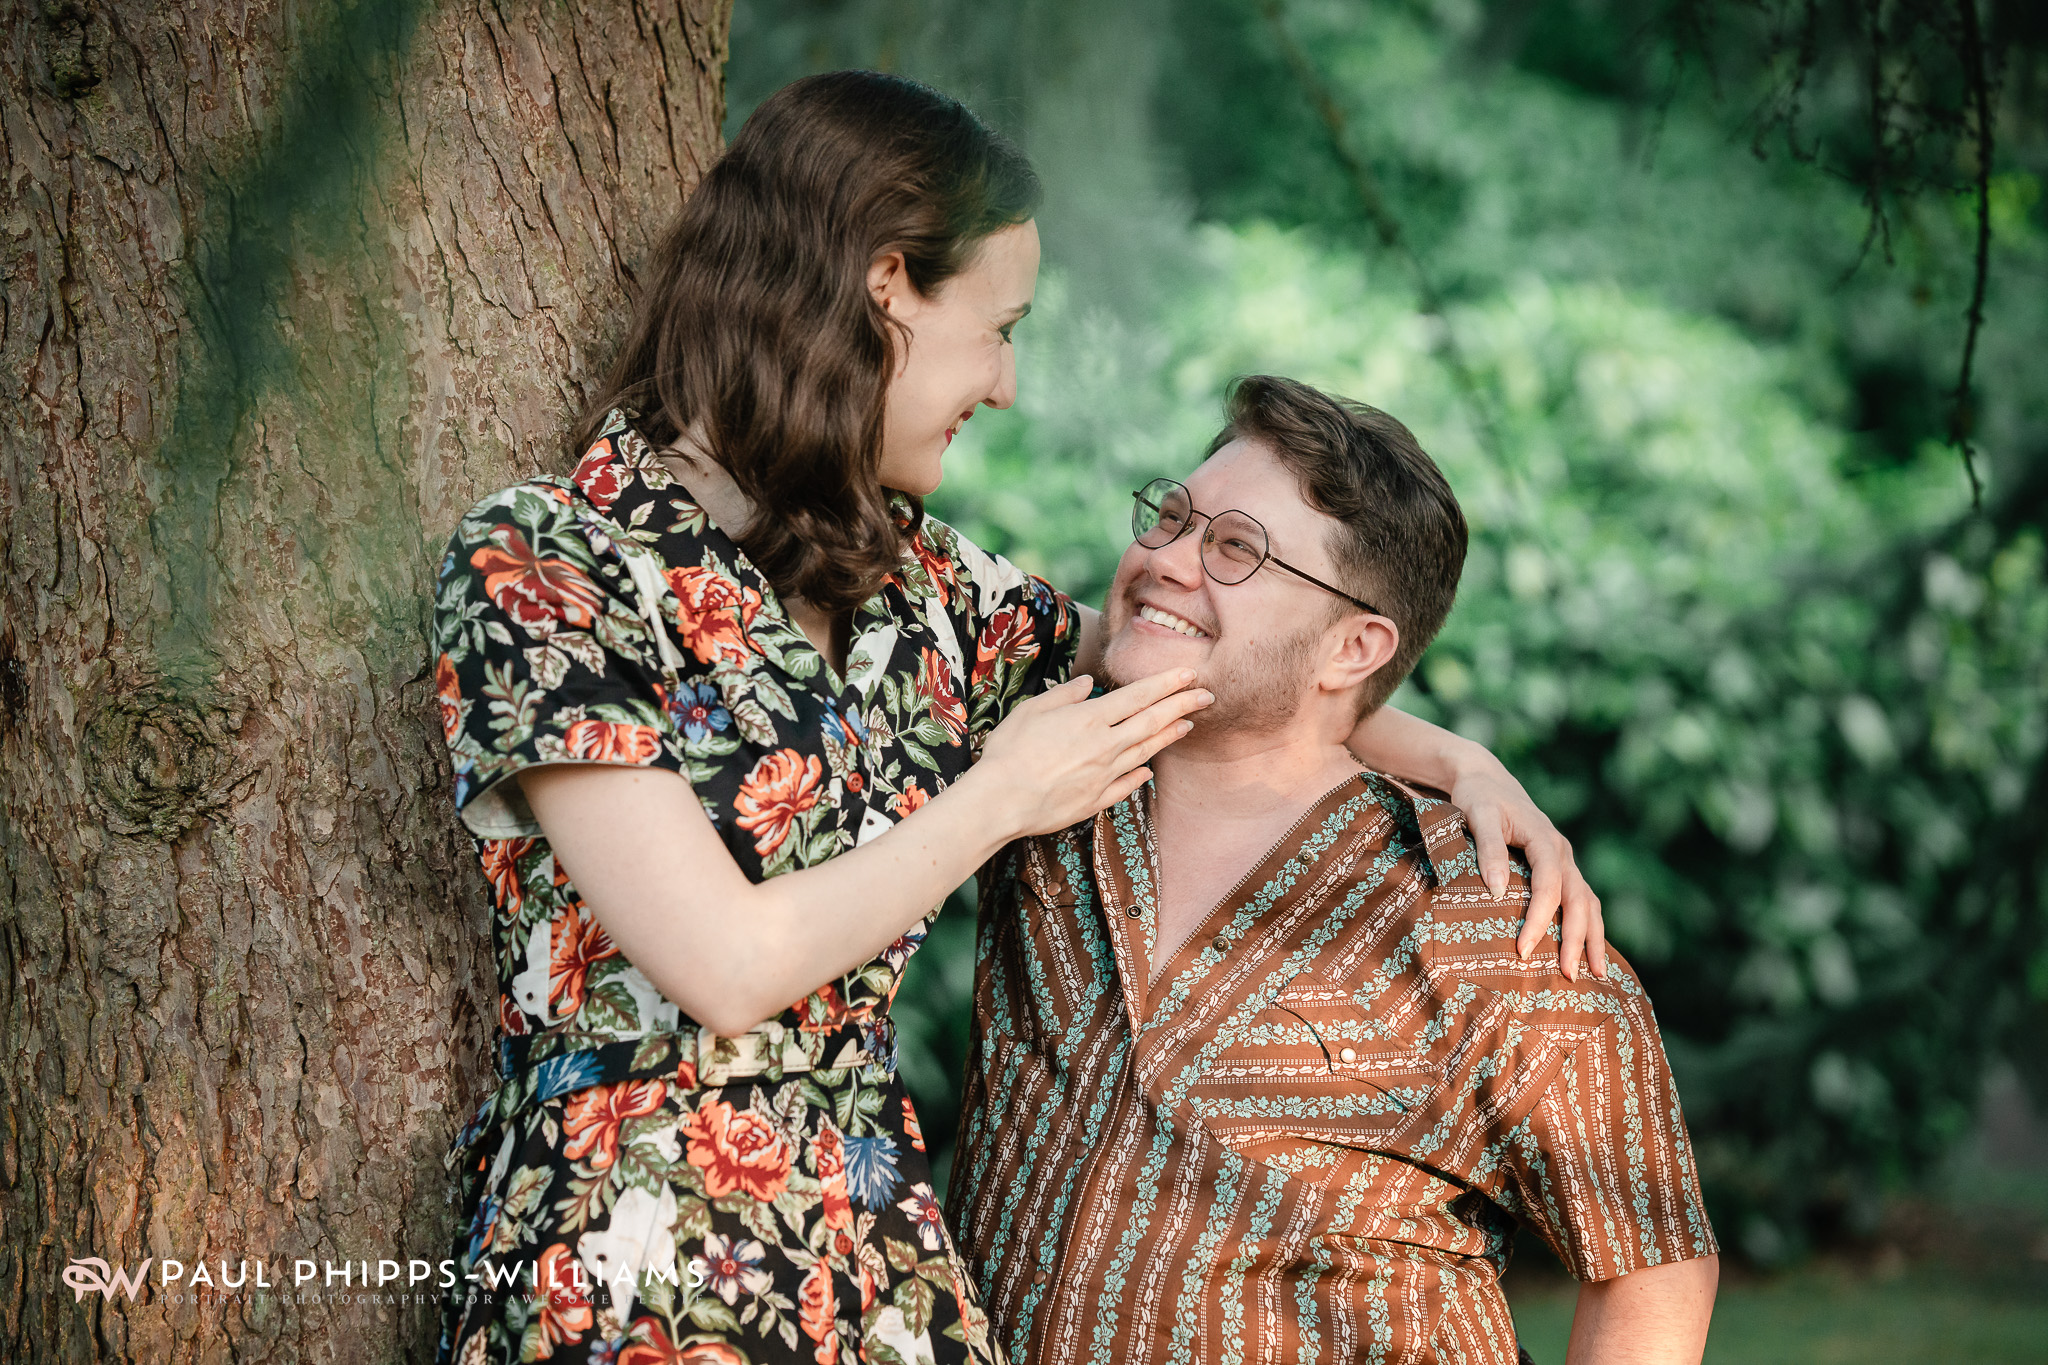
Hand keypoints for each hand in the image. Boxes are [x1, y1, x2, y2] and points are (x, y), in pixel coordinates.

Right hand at [971, 669, 1212, 839]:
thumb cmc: (1009, 752)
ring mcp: (1104, 775)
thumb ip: (1063, 696)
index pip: (1138, 696)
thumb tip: (1087, 685)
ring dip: (1169, 735)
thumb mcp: (1031, 711)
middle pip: (1152, 722)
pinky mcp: (1096, 800)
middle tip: (1206, 695)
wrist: (1002, 801)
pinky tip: (1150, 768)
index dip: (1167, 683)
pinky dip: (1141, 773)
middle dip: (1182, 705)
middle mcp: (1105, 746)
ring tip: (1188, 725)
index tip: (1190, 673)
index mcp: (1090, 719)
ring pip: (1146, 751)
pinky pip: (1127, 784)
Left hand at [1447, 756, 1606, 979]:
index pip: (1550, 886)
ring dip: (1592, 938)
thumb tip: (1496, 890)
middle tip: (1568, 975)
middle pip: (1579, 900)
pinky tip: (1586, 952)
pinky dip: (1587, 926)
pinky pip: (1580, 900)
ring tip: (1596, 975)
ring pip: (1588, 902)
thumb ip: (1488, 849)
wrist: (1485, 779)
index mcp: (1545, 840)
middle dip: (1577, 939)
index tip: (1523, 949)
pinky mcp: (1559, 868)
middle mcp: (1562, 852)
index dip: (1539, 919)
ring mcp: (1564, 861)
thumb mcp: (1478, 815)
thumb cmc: (1477, 797)